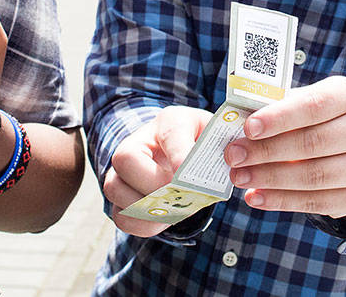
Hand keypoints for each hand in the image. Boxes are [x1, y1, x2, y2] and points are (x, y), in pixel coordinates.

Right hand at [103, 105, 211, 236]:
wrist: (185, 150)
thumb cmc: (203, 144)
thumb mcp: (217, 138)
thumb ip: (223, 149)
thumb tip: (230, 165)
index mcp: (170, 121)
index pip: (170, 133)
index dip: (179, 155)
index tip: (189, 176)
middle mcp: (138, 140)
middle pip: (126, 158)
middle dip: (154, 184)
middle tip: (180, 196)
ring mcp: (122, 168)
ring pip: (115, 188)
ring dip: (147, 207)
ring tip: (175, 211)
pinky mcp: (121, 195)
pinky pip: (121, 216)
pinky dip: (143, 224)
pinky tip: (165, 219)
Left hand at [225, 75, 345, 219]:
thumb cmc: (320, 119)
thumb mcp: (305, 102)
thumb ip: (278, 109)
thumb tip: (237, 123)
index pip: (314, 105)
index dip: (280, 117)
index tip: (248, 127)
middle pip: (311, 143)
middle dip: (266, 151)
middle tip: (234, 156)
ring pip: (313, 176)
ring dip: (270, 179)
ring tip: (240, 178)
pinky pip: (316, 202)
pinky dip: (281, 201)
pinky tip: (256, 197)